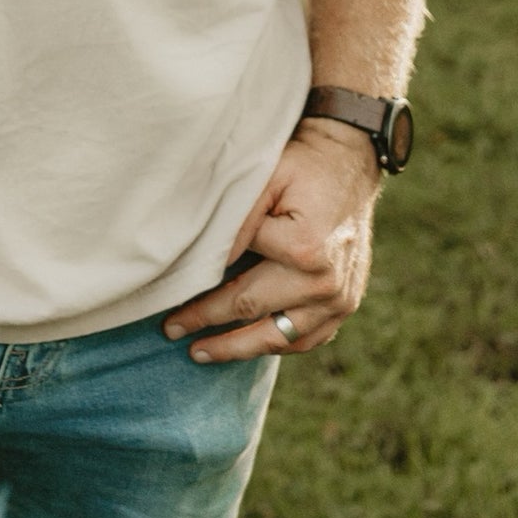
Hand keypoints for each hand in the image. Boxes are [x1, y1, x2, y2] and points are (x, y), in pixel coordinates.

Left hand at [160, 119, 382, 361]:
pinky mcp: (346, 305)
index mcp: (305, 249)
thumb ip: (239, 219)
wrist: (349, 164)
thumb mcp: (265, 177)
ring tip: (200, 353)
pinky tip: (248, 346)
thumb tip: (209, 259)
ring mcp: (339, 300)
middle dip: (208, 322)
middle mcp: (325, 283)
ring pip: (280, 338)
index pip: (239, 270)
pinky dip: (276, 345)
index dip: (201, 280)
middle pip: (253, 311)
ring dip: (237, 349)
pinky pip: (307, 339)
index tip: (168, 295)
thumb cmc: (302, 166)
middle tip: (172, 330)